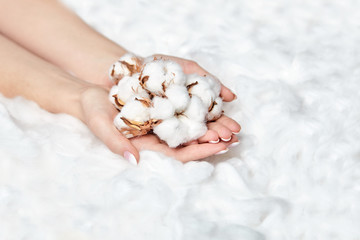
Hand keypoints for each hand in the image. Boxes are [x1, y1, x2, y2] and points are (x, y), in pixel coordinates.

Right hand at [80, 85, 237, 163]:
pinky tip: (215, 106)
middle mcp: (157, 136)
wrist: (90, 94)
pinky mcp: (162, 109)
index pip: (177, 153)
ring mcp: (161, 123)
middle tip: (234, 137)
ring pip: (190, 127)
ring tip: (232, 126)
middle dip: (212, 140)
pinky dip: (200, 111)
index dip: (198, 150)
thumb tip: (135, 161)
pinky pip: (184, 112)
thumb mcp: (100, 125)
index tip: (219, 146)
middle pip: (189, 142)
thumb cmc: (93, 111)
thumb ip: (115, 143)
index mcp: (146, 146)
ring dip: (211, 127)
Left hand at [151, 54, 240, 142]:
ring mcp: (165, 129)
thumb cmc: (158, 67)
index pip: (209, 121)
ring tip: (220, 140)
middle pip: (201, 132)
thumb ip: (209, 82)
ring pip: (189, 139)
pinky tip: (201, 143)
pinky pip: (171, 142)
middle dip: (217, 135)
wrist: (128, 66)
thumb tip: (233, 97)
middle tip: (231, 136)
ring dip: (206, 141)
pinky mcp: (150, 134)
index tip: (236, 129)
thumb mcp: (188, 69)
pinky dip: (188, 144)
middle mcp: (179, 121)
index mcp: (189, 109)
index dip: (223, 125)